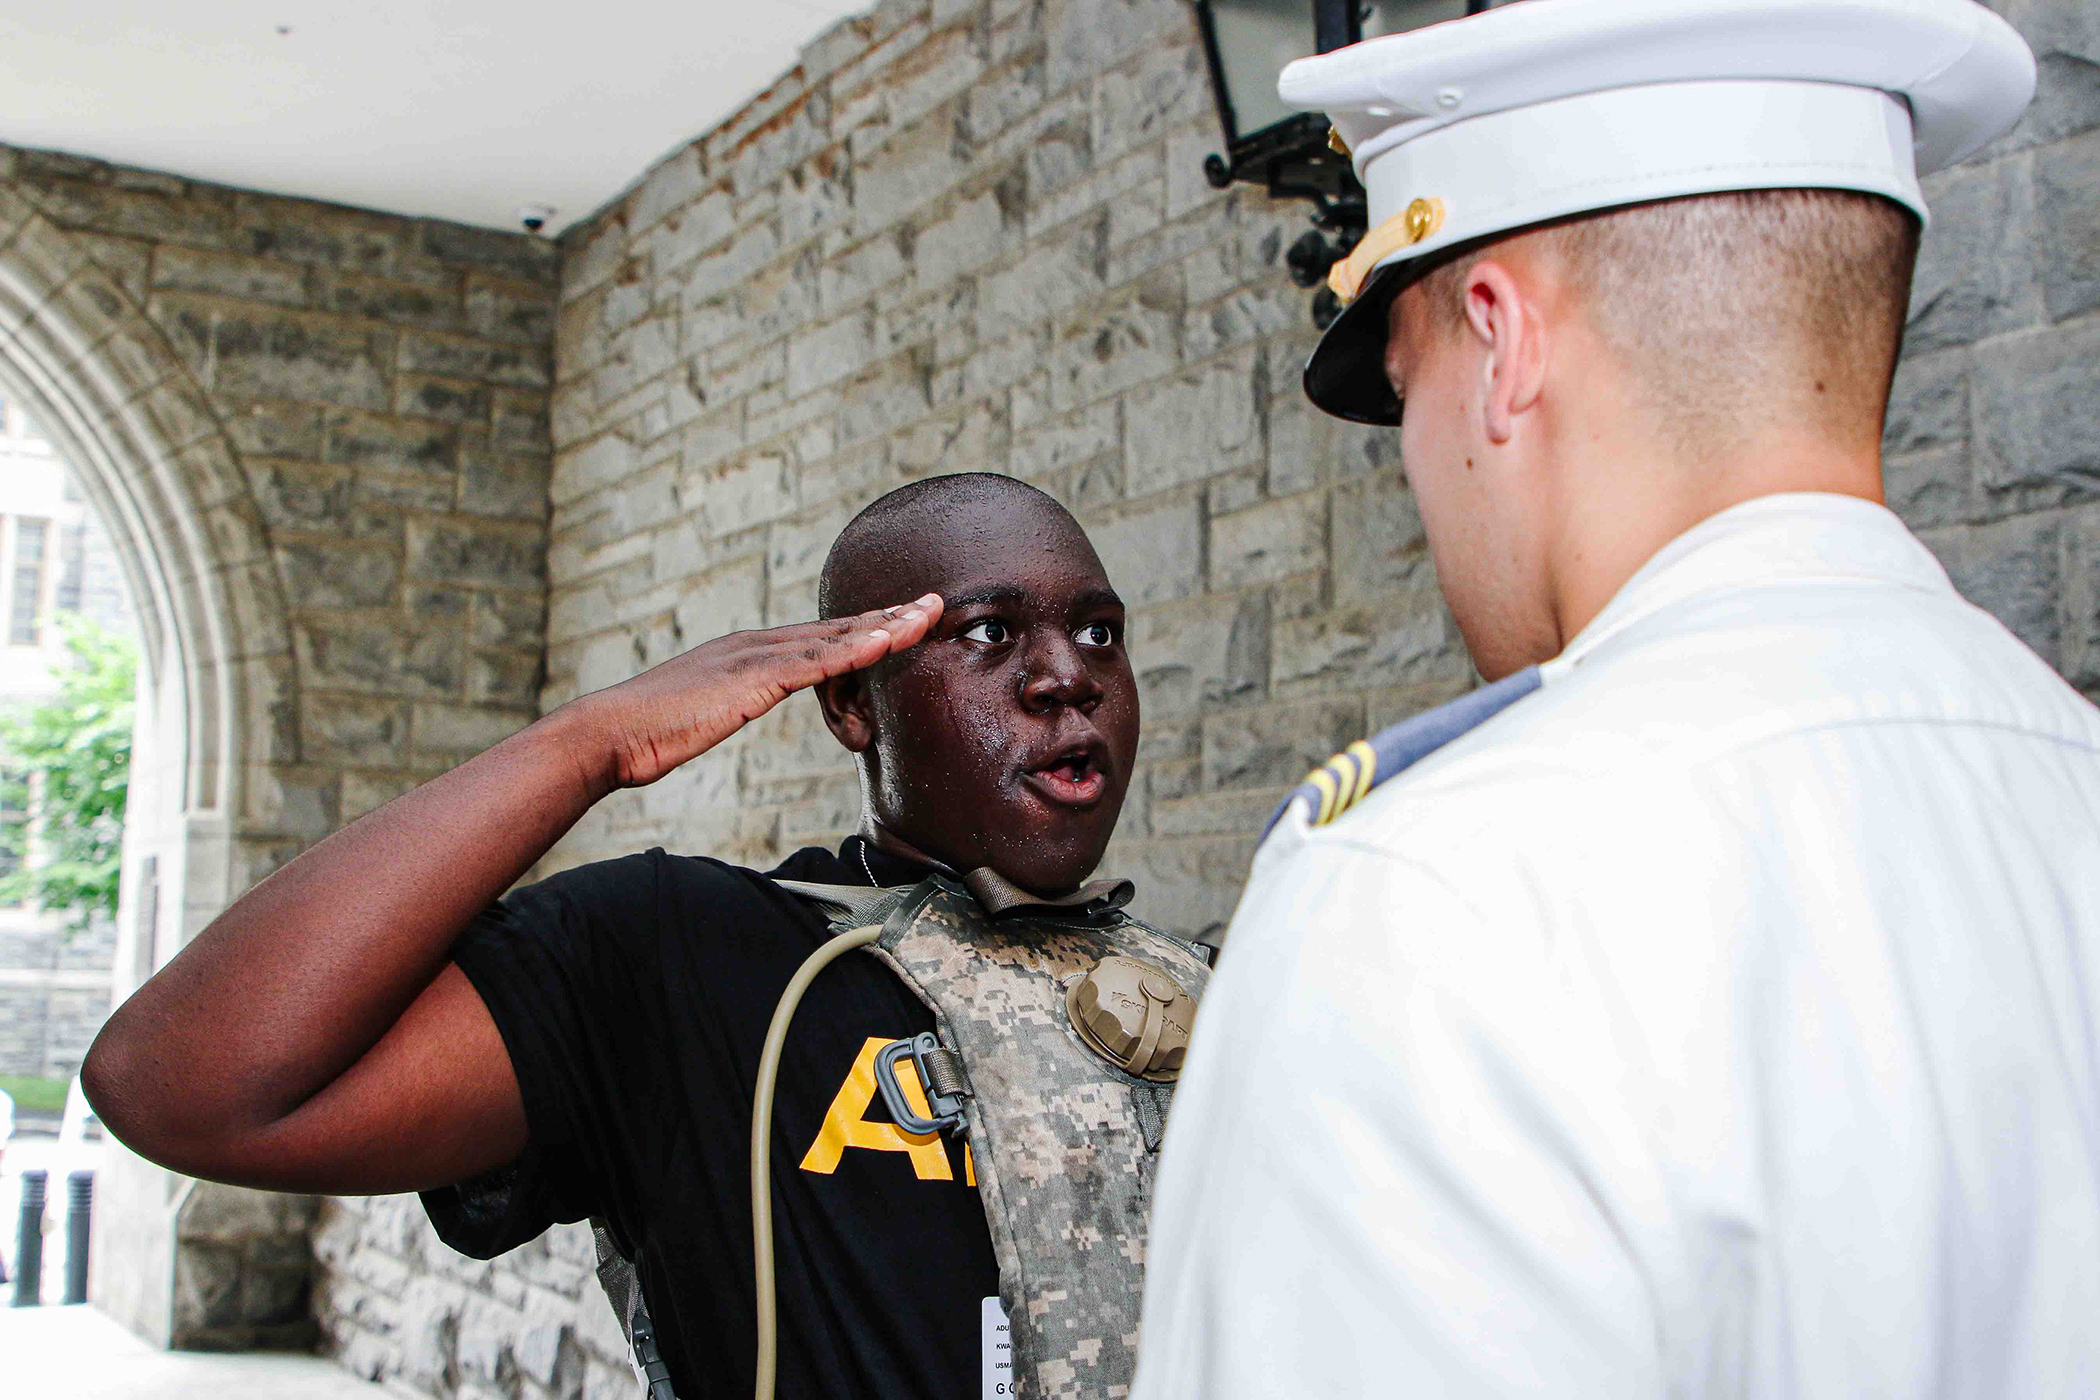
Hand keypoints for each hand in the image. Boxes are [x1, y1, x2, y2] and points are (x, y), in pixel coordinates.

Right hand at [567, 595, 944, 790]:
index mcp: (748, 652)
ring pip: (835, 638)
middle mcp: (756, 644)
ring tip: (927, 615)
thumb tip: (736, 704)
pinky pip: (815, 663)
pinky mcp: (751, 678)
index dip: (865, 627)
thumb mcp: (703, 712)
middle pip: (837, 627)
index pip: (820, 637)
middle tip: (933, 603)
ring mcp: (754, 656)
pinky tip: (887, 642)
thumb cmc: (649, 731)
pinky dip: (854, 650)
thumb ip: (728, 700)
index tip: (902, 620)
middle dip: (889, 615)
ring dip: (885, 626)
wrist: (609, 732)